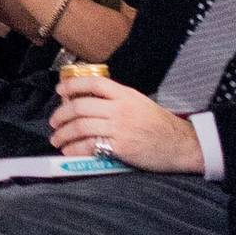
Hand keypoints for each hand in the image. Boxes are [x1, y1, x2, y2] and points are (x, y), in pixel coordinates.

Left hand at [48, 78, 203, 171]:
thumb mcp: (140, 103)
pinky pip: (90, 146)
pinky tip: (68, 150)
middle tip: (53, 121)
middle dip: (61, 114)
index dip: (73, 85)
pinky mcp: (121, 147)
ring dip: (63, 133)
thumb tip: (90, 101)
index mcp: (126, 94)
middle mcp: (120, 109)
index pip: (93, 84)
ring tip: (56, 139)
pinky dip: (75, 148)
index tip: (60, 90)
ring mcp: (120, 128)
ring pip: (81, 127)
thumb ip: (117, 100)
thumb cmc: (161, 124)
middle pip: (80, 107)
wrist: (182, 145)